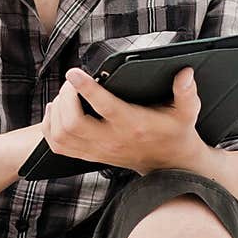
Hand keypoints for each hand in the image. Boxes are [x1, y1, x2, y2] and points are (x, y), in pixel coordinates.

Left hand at [41, 66, 205, 174]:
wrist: (169, 165)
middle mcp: (111, 140)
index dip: (85, 89)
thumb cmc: (175, 133)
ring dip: (56, 111)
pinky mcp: (90, 155)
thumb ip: (187, 93)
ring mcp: (97, 150)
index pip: (104, 107)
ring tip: (65, 94)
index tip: (74, 72)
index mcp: (132, 125)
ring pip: (61, 135)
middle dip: (65, 98)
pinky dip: (50, 127)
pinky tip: (56, 111)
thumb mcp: (187, 113)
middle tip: (71, 82)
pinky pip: (58, 145)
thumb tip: (186, 73)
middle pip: (72, 123)